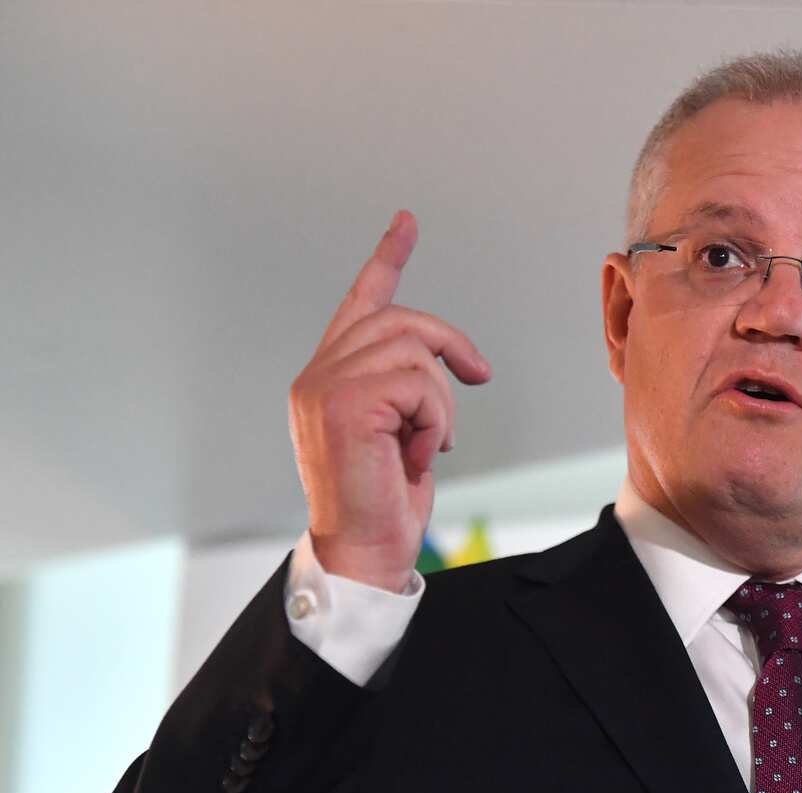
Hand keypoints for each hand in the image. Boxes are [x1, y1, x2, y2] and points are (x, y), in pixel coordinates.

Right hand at [289, 211, 490, 591]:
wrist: (364, 552)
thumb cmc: (385, 500)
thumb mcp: (398, 430)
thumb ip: (401, 386)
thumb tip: (444, 360)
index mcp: (325, 378)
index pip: (359, 303)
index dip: (386, 260)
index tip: (407, 222)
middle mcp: (316, 375)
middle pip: (401, 319)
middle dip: (450, 343)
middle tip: (477, 374)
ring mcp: (325, 386)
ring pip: (415, 351)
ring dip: (440, 401)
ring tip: (427, 442)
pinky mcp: (346, 402)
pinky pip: (420, 383)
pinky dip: (435, 419)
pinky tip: (418, 454)